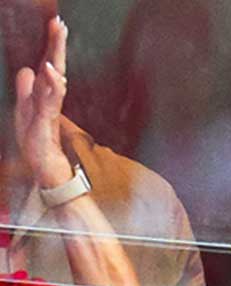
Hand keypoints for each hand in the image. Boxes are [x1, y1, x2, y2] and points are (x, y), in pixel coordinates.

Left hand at [12, 16, 72, 188]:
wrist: (47, 170)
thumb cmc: (38, 144)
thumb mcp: (24, 112)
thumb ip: (26, 91)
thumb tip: (26, 69)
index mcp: (44, 96)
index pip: (49, 66)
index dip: (52, 46)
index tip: (56, 24)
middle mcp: (49, 100)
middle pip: (55, 68)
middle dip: (57, 45)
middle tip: (59, 23)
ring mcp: (49, 111)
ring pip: (55, 80)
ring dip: (55, 58)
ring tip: (56, 38)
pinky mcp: (46, 122)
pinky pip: (49, 100)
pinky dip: (51, 84)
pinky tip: (50, 71)